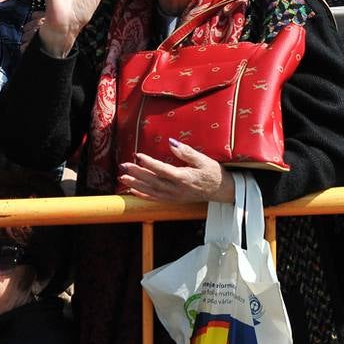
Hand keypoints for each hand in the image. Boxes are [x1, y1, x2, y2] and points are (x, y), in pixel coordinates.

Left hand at [119, 141, 234, 202]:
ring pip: (151, 191)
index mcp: (184, 178)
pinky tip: (132, 191)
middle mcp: (177, 189)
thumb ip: (186, 152)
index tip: (138, 155)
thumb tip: (171, 142)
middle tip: (123, 165)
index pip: (162, 170)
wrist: (221, 191)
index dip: (149, 163)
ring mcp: (174, 196)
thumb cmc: (212, 173)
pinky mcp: (174, 200)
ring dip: (136, 185)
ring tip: (122, 178)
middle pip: (153, 181)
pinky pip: (155, 199)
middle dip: (137, 174)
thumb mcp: (203, 159)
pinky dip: (143, 195)